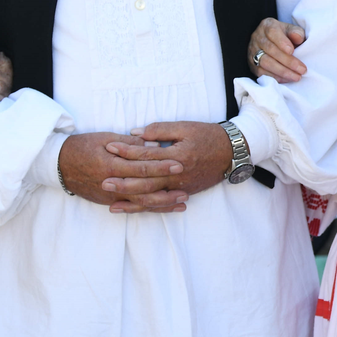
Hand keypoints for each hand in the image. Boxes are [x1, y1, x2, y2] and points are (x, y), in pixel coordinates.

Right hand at [58, 132, 190, 212]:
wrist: (58, 164)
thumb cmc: (83, 146)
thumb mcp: (105, 138)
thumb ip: (130, 143)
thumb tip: (153, 144)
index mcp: (111, 163)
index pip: (141, 166)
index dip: (161, 166)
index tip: (179, 164)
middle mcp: (111, 182)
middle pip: (143, 188)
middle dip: (166, 189)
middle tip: (186, 188)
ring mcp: (109, 195)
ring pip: (139, 202)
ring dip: (162, 203)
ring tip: (182, 202)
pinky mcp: (107, 201)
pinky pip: (131, 207)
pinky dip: (148, 208)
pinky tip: (164, 208)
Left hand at [103, 121, 235, 200]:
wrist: (233, 152)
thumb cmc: (209, 136)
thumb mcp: (185, 127)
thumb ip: (159, 129)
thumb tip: (135, 133)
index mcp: (177, 155)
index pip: (146, 154)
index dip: (126, 150)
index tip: (109, 147)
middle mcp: (178, 174)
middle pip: (146, 180)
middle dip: (123, 181)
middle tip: (103, 181)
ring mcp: (181, 186)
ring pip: (153, 196)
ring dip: (132, 200)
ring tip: (112, 202)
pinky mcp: (184, 193)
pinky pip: (162, 203)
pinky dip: (146, 207)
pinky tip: (132, 209)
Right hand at [249, 17, 306, 82]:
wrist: (271, 42)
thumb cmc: (284, 36)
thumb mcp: (291, 30)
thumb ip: (296, 32)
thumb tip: (298, 38)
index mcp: (267, 26)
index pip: (273, 32)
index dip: (282, 42)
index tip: (292, 51)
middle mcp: (257, 38)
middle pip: (270, 50)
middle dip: (288, 61)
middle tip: (302, 69)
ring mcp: (253, 52)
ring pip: (265, 62)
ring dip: (282, 71)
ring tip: (296, 77)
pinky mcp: (252, 64)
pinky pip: (262, 73)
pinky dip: (275, 77)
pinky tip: (287, 79)